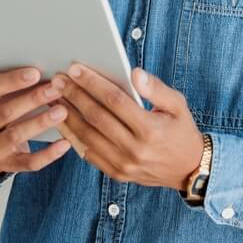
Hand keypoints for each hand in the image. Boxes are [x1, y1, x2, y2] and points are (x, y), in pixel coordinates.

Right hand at [0, 53, 71, 180]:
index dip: (13, 80)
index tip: (36, 72)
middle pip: (6, 112)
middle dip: (32, 99)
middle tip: (57, 88)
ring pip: (17, 136)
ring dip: (41, 122)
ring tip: (62, 111)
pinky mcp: (8, 166)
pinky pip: (29, 163)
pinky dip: (48, 155)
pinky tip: (65, 143)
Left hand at [55, 64, 202, 189]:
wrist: (188, 169)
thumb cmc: (181, 130)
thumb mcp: (178, 105)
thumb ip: (156, 89)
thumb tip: (134, 73)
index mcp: (150, 129)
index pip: (115, 101)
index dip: (93, 83)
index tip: (75, 69)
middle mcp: (135, 149)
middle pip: (96, 117)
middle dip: (74, 95)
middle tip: (57, 79)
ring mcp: (123, 164)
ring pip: (87, 136)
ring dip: (67, 115)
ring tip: (54, 97)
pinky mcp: (116, 173)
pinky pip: (88, 153)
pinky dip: (72, 136)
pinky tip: (62, 120)